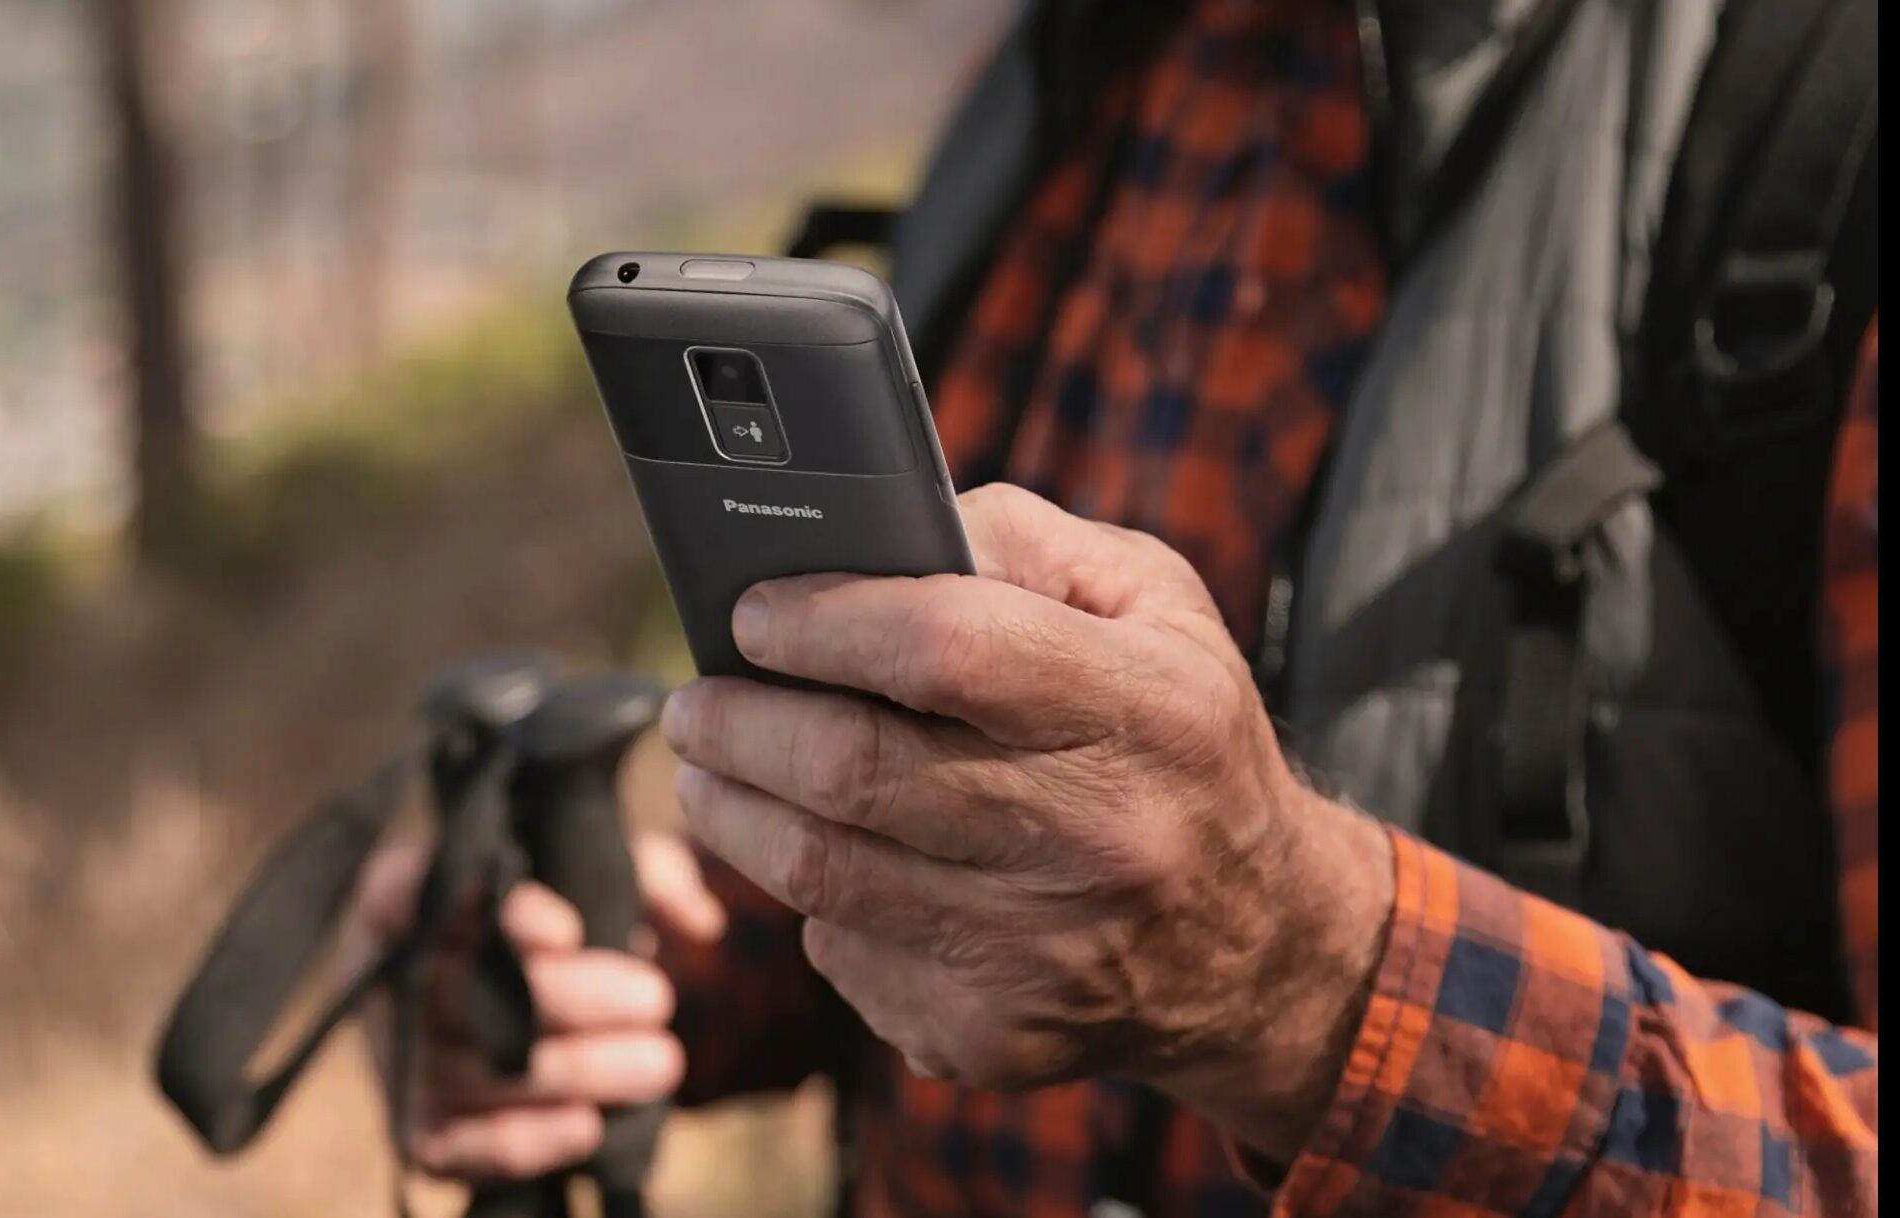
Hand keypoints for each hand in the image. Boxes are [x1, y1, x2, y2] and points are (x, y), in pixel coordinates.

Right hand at [347, 830, 724, 1180]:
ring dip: (572, 1074)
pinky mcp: (420, 1127)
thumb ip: (651, 876)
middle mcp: (393, 975)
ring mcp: (401, 1058)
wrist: (518, 985)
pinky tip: (589, 1128)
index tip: (568, 931)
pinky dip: (518, 1145)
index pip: (418, 892)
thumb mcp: (597, 867)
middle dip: (567, 1001)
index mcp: (409, 890)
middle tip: (655, 999)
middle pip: (462, 994)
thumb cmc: (559, 907)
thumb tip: (701, 922)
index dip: (494, 919)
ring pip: (471, 1075)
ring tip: (660, 1061)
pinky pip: (450, 1151)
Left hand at [661, 484, 1392, 1160]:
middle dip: (739, 723)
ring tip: (708, 764)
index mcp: (1150, 708)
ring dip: (731, 808)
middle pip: (856, 769)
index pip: (947, 647)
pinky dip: (810, 896)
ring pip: (822, 872)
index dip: (825, 622)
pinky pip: (843, 952)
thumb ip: (1021, 542)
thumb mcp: (1154, 604)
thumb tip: (868, 541)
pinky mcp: (992, 1034)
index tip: (752, 614)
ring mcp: (1043, 954)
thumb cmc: (1178, 739)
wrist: (1255, 945)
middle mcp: (1103, 838)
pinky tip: (824, 854)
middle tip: (696, 699)